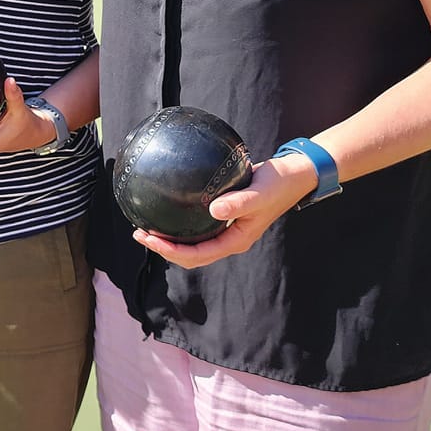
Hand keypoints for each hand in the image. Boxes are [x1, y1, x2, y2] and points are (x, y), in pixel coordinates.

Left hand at [132, 151, 317, 268]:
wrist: (292, 175)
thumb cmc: (277, 184)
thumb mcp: (259, 193)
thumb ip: (238, 202)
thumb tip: (213, 210)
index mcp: (236, 241)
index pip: (197, 255)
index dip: (171, 252)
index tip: (149, 238)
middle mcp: (229, 239)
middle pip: (191, 255)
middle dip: (163, 249)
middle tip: (139, 232)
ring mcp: (227, 230)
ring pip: (193, 243)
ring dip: (168, 239)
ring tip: (145, 226)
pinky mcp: (225, 216)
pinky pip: (197, 226)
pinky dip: (179, 223)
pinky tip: (165, 210)